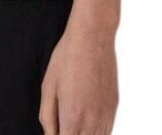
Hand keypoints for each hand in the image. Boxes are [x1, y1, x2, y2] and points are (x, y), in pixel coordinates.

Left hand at [38, 20, 118, 134]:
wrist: (93, 36)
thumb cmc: (67, 57)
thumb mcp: (48, 86)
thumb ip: (47, 117)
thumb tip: (50, 134)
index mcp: (72, 117)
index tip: (55, 130)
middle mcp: (92, 120)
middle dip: (70, 134)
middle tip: (62, 125)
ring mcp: (106, 114)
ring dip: (83, 134)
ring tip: (73, 121)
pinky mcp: (114, 106)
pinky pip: (107, 131)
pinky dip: (97, 132)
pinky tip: (86, 121)